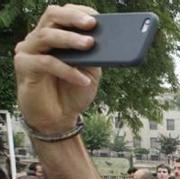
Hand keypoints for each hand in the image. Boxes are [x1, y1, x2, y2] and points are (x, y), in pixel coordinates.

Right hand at [14, 4, 99, 133]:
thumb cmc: (74, 90)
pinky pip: (46, 62)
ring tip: (90, 45)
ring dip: (70, 39)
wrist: (59, 117)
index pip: (63, 14)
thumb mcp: (91, 71)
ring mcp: (29, 50)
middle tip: (91, 24)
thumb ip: (95, 55)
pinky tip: (83, 79)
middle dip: (73, 18)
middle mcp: (40, 38)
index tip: (97, 17)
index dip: (79, 12)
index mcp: (56, 35)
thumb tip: (107, 41)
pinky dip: (67, 70)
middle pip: (52, 16)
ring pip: (47, 36)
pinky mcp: (24, 66)